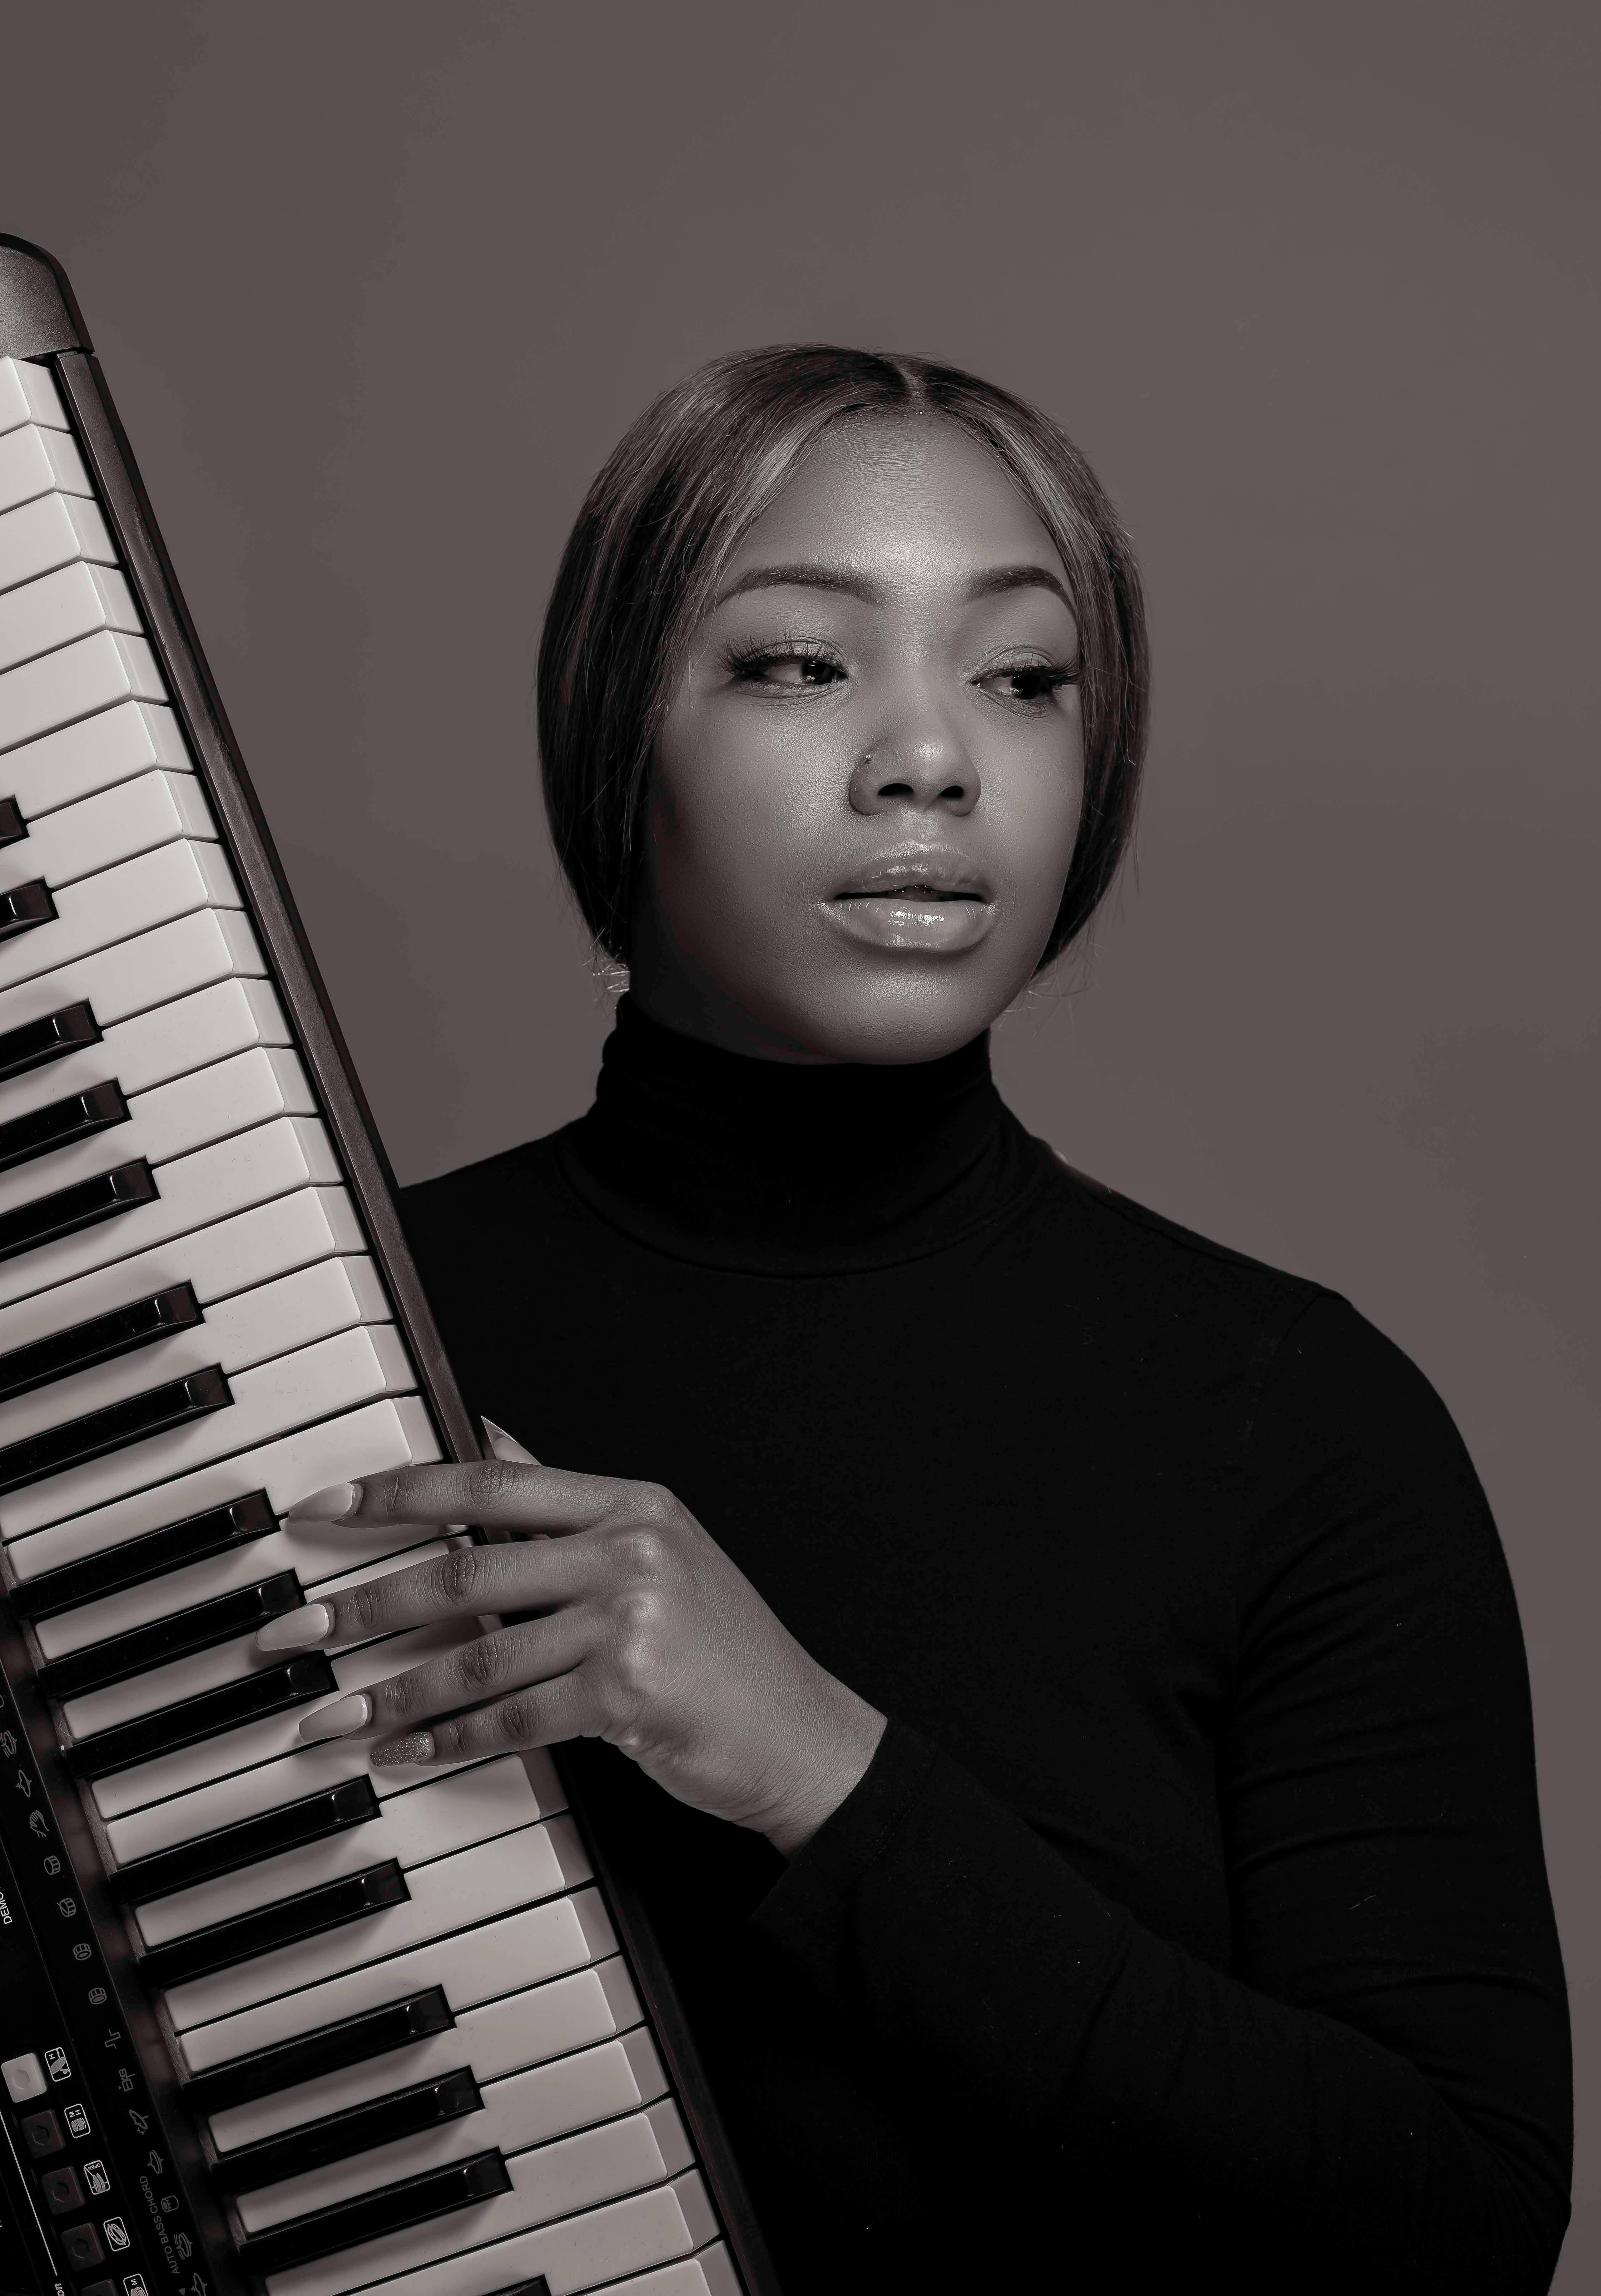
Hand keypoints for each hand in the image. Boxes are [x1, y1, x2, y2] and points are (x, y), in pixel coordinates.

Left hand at [261, 1449, 885, 1856]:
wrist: (800, 1735)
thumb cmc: (722, 1651)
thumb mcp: (657, 1552)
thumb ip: (566, 1500)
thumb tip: (487, 1429)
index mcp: (630, 1504)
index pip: (489, 1479)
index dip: (396, 1491)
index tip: (321, 1509)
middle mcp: (630, 1550)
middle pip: (466, 1565)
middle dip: (365, 1600)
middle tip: (294, 1626)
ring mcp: (631, 1620)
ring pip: (478, 1652)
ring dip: (392, 1691)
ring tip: (332, 1715)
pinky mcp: (628, 1693)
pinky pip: (511, 1717)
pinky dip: (448, 1740)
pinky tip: (405, 1754)